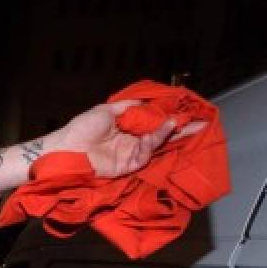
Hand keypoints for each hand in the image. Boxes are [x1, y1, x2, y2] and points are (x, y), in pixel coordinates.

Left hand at [51, 101, 203, 178]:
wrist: (66, 148)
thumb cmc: (82, 128)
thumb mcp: (107, 110)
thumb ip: (128, 107)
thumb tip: (146, 102)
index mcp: (126, 128)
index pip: (152, 123)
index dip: (168, 117)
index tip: (185, 110)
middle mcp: (131, 141)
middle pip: (159, 135)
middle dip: (179, 129)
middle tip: (200, 121)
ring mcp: (130, 154)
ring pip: (156, 144)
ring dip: (169, 132)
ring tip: (180, 121)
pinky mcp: (128, 165)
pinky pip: (146, 153)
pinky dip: (156, 140)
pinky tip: (164, 128)